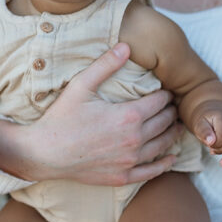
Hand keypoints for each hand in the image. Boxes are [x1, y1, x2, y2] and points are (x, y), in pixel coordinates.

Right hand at [0, 44, 181, 185]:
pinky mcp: (122, 176)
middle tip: (172, 106)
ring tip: (176, 126)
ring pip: (162, 145)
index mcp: (128, 115)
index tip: (166, 91)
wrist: (44, 153)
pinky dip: (164, 164)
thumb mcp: (81, 86)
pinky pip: (151, 171)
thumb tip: (126, 45)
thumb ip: (105, 65)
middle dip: (170, 112)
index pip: (159, 102)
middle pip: (164, 122)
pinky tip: (171, 157)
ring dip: (171, 134)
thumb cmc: (61, 118)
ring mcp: (129, 160)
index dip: (166, 95)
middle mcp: (134, 139)